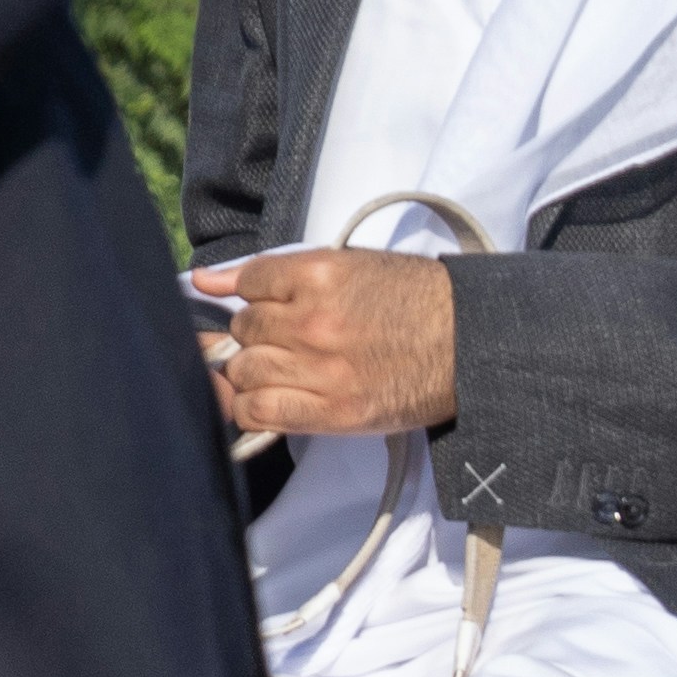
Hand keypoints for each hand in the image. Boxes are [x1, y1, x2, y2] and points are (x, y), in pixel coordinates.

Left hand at [199, 247, 456, 442]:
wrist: (471, 343)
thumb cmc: (417, 300)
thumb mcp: (353, 265)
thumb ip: (278, 272)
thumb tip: (206, 280)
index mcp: (320, 274)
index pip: (247, 283)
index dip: (252, 296)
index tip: (267, 306)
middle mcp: (313, 322)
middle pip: (243, 331)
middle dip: (256, 335)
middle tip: (286, 340)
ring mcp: (320, 369)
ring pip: (244, 371)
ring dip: (256, 371)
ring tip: (287, 368)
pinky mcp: (331, 411)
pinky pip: (259, 411)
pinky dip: (253, 406)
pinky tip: (271, 397)